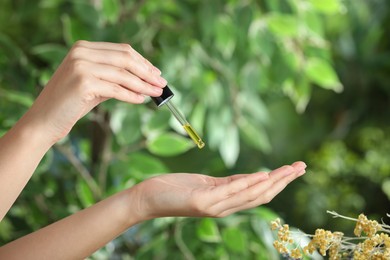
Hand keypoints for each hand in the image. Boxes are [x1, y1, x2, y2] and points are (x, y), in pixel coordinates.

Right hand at [24, 41, 166, 143]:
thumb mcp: (93, 85)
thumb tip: (145, 80)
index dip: (143, 62)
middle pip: (126, 59)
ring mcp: (82, 67)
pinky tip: (142, 100)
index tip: (156, 73)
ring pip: (124, 75)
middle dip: (147, 72)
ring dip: (144, 85)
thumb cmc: (70, 104)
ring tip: (156, 93)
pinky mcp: (84, 83)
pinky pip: (116, 89)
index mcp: (84, 48)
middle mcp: (82, 53)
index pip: (122, 51)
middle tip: (162, 84)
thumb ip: (114, 77)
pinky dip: (132, 95)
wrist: (44, 121)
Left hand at [130, 161, 305, 219]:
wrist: (148, 198)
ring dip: (273, 182)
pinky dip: (248, 184)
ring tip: (290, 170)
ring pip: (250, 194)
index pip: (257, 192)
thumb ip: (227, 184)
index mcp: (225, 202)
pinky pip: (230, 192)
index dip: (278, 182)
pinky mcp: (202, 201)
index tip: (294, 170)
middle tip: (302, 168)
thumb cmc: (174, 190)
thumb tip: (252, 178)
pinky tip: (263, 176)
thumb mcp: (204, 185)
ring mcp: (213, 206)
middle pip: (260, 195)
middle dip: (283, 181)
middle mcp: (223, 208)